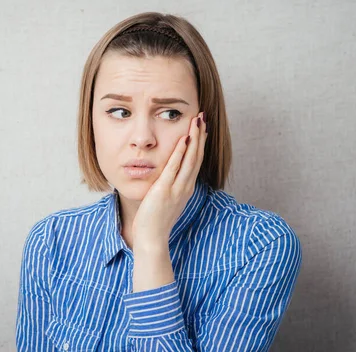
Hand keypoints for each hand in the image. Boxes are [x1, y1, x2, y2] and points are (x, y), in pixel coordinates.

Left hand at [132, 111, 207, 249]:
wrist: (152, 239)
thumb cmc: (155, 220)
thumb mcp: (166, 200)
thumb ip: (169, 187)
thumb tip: (169, 175)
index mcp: (186, 188)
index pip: (196, 161)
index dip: (200, 143)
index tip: (202, 127)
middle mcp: (185, 186)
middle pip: (197, 156)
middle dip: (200, 135)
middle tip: (203, 116)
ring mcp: (177, 189)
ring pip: (190, 159)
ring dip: (194, 138)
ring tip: (197, 121)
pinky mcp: (165, 191)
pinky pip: (174, 168)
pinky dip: (180, 153)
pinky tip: (183, 139)